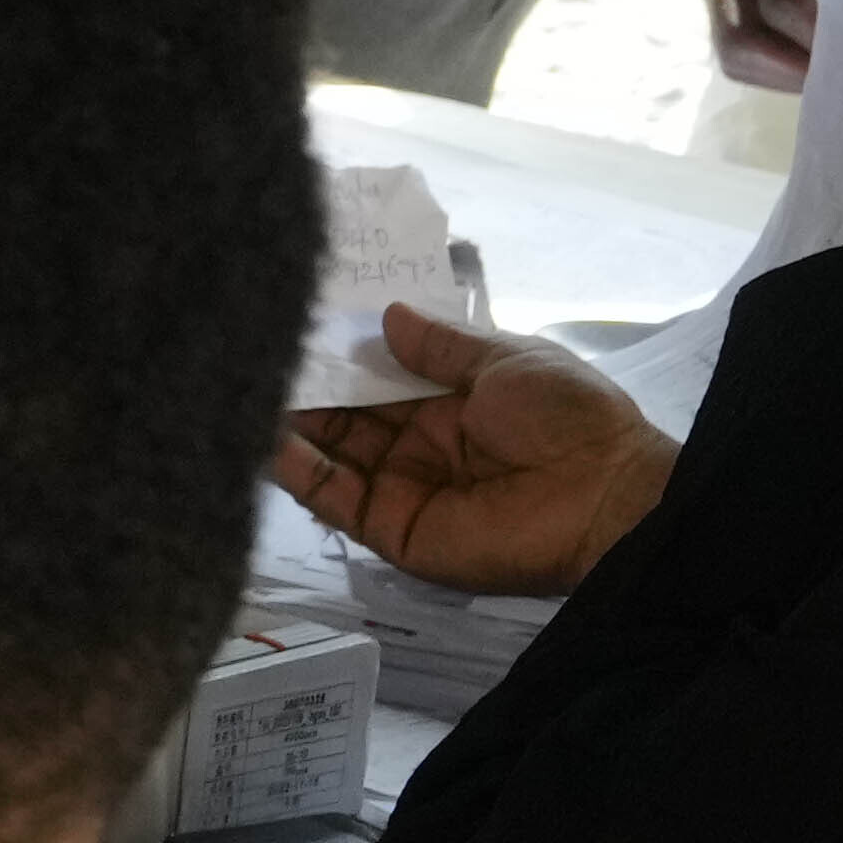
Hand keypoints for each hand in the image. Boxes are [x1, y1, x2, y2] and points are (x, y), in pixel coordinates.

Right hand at [271, 302, 670, 598]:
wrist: (604, 498)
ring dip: (287, 422)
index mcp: (450, 403)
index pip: (379, 375)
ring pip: (328, 453)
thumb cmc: (567, 418)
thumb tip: (386, 314)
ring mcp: (399, 486)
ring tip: (238, 382)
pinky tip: (260, 434)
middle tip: (249, 347)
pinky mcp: (388, 528)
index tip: (294, 317)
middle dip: (304, 383)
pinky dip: (294, 469)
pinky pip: (332, 497)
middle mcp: (417, 444)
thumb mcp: (508, 360)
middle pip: (345, 413)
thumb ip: (442, 345)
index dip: (341, 351)